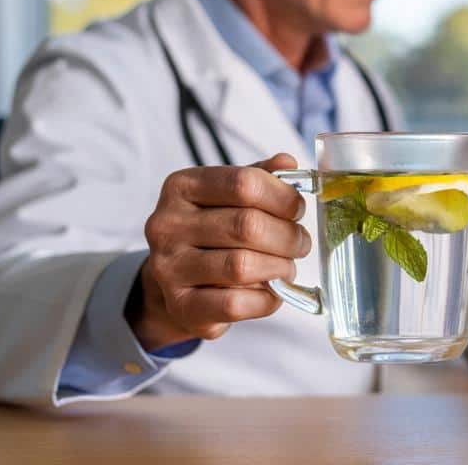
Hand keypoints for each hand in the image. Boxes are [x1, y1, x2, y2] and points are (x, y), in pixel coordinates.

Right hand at [128, 153, 309, 349]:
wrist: (178, 282)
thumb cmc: (214, 232)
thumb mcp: (230, 197)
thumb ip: (260, 177)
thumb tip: (288, 162)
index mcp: (182, 187)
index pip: (244, 183)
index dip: (283, 197)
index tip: (297, 209)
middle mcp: (167, 224)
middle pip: (247, 225)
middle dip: (287, 236)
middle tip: (300, 242)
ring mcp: (169, 267)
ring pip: (242, 266)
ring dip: (279, 267)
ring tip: (286, 266)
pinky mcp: (181, 305)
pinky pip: (236, 304)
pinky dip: (266, 299)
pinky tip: (271, 291)